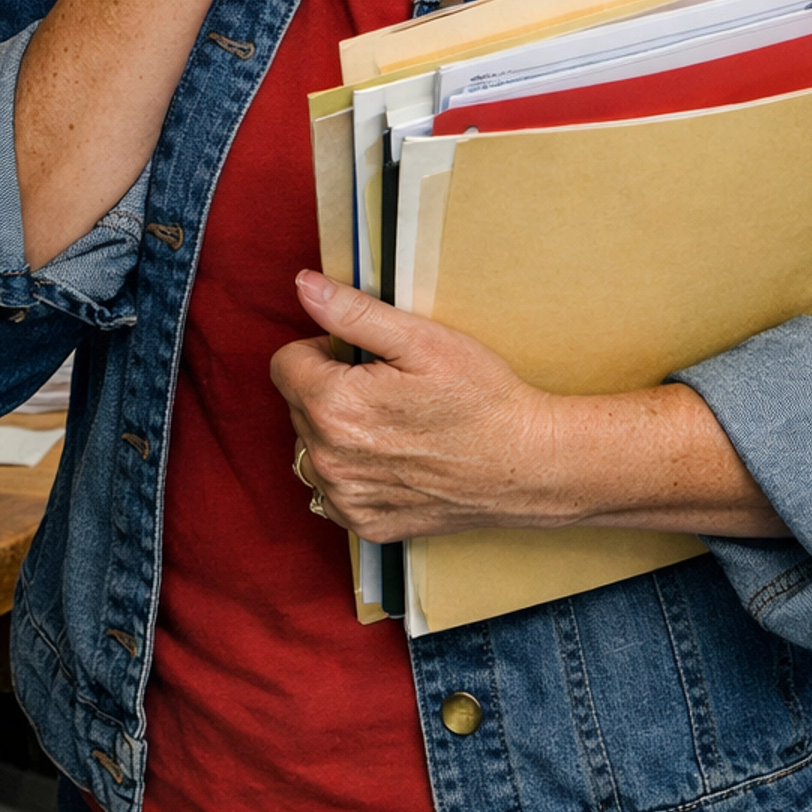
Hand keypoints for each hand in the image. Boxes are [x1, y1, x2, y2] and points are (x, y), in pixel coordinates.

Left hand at [271, 272, 566, 541]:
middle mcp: (328, 460)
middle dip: (330, 389)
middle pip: (298, 405)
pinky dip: (354, 471)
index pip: (285, 363)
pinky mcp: (365, 524)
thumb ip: (352, 313)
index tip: (364, 357)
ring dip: (336, 431)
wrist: (526, 465)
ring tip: (393, 424)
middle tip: (387, 387)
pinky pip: (333, 489)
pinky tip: (396, 459)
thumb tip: (303, 286)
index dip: (323, 350)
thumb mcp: (420, 339)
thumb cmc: (480, 397)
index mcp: (333, 406)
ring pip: (311, 447)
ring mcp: (345, 498)